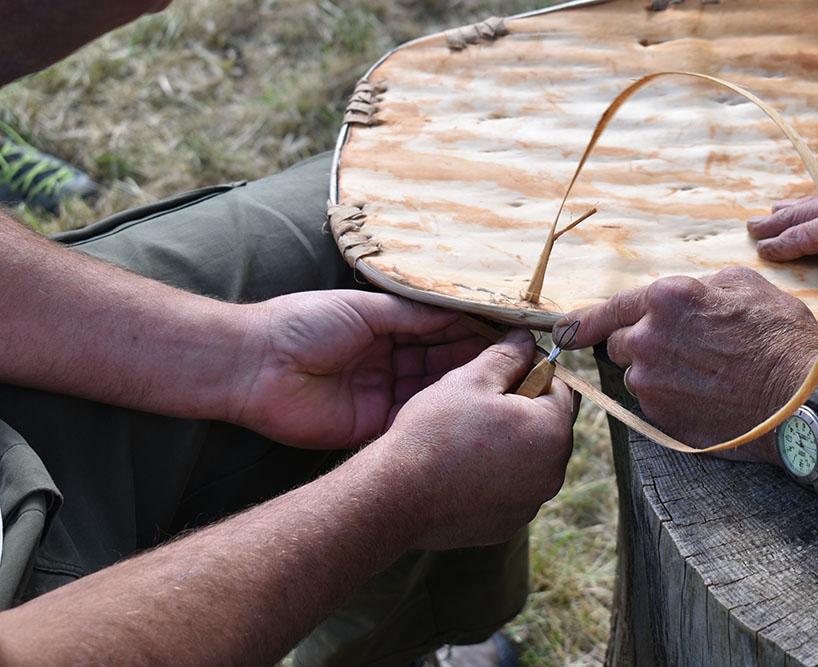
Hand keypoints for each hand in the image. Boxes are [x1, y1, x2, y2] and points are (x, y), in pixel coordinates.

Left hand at [232, 291, 488, 448]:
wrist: (254, 367)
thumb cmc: (302, 324)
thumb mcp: (364, 310)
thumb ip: (411, 314)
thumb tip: (457, 312)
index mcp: (384, 327)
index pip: (438, 327)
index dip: (470, 328)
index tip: (507, 328)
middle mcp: (389, 360)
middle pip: (442, 359)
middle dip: (477, 357)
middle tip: (518, 357)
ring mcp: (383, 393)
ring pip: (435, 389)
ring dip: (466, 385)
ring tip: (506, 380)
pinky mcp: (374, 425)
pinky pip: (416, 418)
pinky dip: (441, 412)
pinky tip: (472, 406)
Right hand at [375, 329, 575, 549]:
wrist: (397, 496)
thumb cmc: (436, 432)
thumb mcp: (471, 379)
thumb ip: (507, 356)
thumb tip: (526, 339)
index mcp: (553, 431)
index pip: (562, 388)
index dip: (534, 371)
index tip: (505, 368)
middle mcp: (552, 472)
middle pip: (548, 426)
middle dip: (523, 408)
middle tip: (481, 399)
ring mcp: (531, 502)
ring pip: (529, 458)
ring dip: (509, 442)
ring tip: (468, 433)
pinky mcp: (508, 523)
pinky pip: (510, 488)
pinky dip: (495, 474)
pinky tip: (462, 466)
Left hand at [557, 268, 817, 463]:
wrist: (802, 397)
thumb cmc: (779, 336)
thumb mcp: (743, 285)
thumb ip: (697, 287)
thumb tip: (685, 295)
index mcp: (665, 299)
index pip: (609, 308)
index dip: (583, 320)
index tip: (564, 330)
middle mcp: (647, 340)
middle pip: (621, 344)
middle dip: (642, 345)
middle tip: (683, 351)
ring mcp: (650, 383)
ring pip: (637, 376)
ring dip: (657, 374)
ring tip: (703, 377)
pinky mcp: (660, 417)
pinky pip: (652, 405)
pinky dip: (671, 401)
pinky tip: (705, 398)